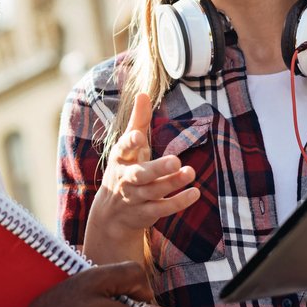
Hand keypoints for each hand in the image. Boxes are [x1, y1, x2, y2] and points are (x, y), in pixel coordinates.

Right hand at [91, 92, 199, 233]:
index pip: (123, 149)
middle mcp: (126, 178)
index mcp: (121, 158)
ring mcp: (136, 198)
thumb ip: (137, 121)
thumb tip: (143, 93)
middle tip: (175, 161)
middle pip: (141, 174)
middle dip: (157, 169)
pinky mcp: (146, 213)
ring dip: (172, 183)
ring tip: (190, 172)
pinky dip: (178, 202)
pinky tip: (194, 193)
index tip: (139, 136)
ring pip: (154, 191)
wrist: (111, 214)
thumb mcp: (128, 146)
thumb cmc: (125, 169)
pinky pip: (162, 208)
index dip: (130, 143)